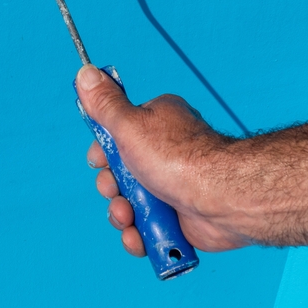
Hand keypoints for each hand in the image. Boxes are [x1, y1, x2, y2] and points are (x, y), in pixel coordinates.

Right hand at [76, 64, 248, 254]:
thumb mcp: (130, 125)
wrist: (222, 200)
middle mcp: (163, 155)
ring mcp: (171, 188)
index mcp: (155, 125)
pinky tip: (137, 237)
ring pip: (129, 204)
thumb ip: (105, 104)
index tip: (100, 161)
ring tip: (128, 217)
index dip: (102, 153)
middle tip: (115, 191)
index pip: (116, 137)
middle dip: (110, 188)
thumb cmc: (177, 158)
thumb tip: (85, 71)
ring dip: (121, 214)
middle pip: (119, 174)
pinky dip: (138, 236)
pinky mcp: (178, 219)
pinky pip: (147, 229)